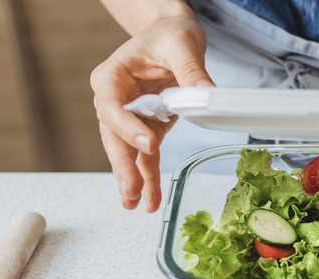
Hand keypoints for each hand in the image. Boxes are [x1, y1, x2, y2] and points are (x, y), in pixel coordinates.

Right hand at [90, 13, 213, 212]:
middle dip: (123, 165)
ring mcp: (129, 117)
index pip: (112, 105)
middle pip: (113, 136)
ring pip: (127, 152)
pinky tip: (151, 199)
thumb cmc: (169, 35)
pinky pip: (145, 156)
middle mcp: (114, 100)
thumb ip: (191, 71)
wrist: (172, 35)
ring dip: (133, 178)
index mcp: (111, 76)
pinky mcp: (146, 128)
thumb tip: (207, 95)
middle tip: (132, 189)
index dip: (126, 127)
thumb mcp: (181, 44)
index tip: (147, 143)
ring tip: (136, 203)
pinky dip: (148, 177)